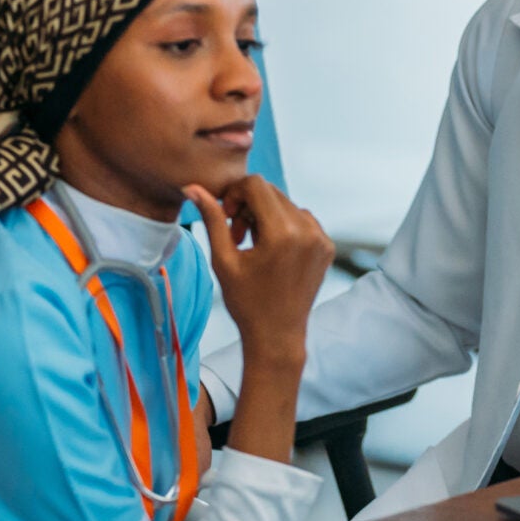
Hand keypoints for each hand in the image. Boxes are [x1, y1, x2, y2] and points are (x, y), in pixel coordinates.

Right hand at [185, 176, 332, 363]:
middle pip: (272, 192)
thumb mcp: (224, 260)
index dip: (235, 194)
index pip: (256, 184)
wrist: (277, 336)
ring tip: (253, 246)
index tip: (226, 217)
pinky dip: (284, 226)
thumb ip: (212, 219)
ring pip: (286, 204)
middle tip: (236, 235)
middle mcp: (308, 230)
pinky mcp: (327, 246)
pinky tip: (272, 250)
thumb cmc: (246, 302)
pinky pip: (302, 219)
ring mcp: (321, 238)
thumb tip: (192, 187)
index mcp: (282, 232)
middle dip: (249, 206)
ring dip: (266, 215)